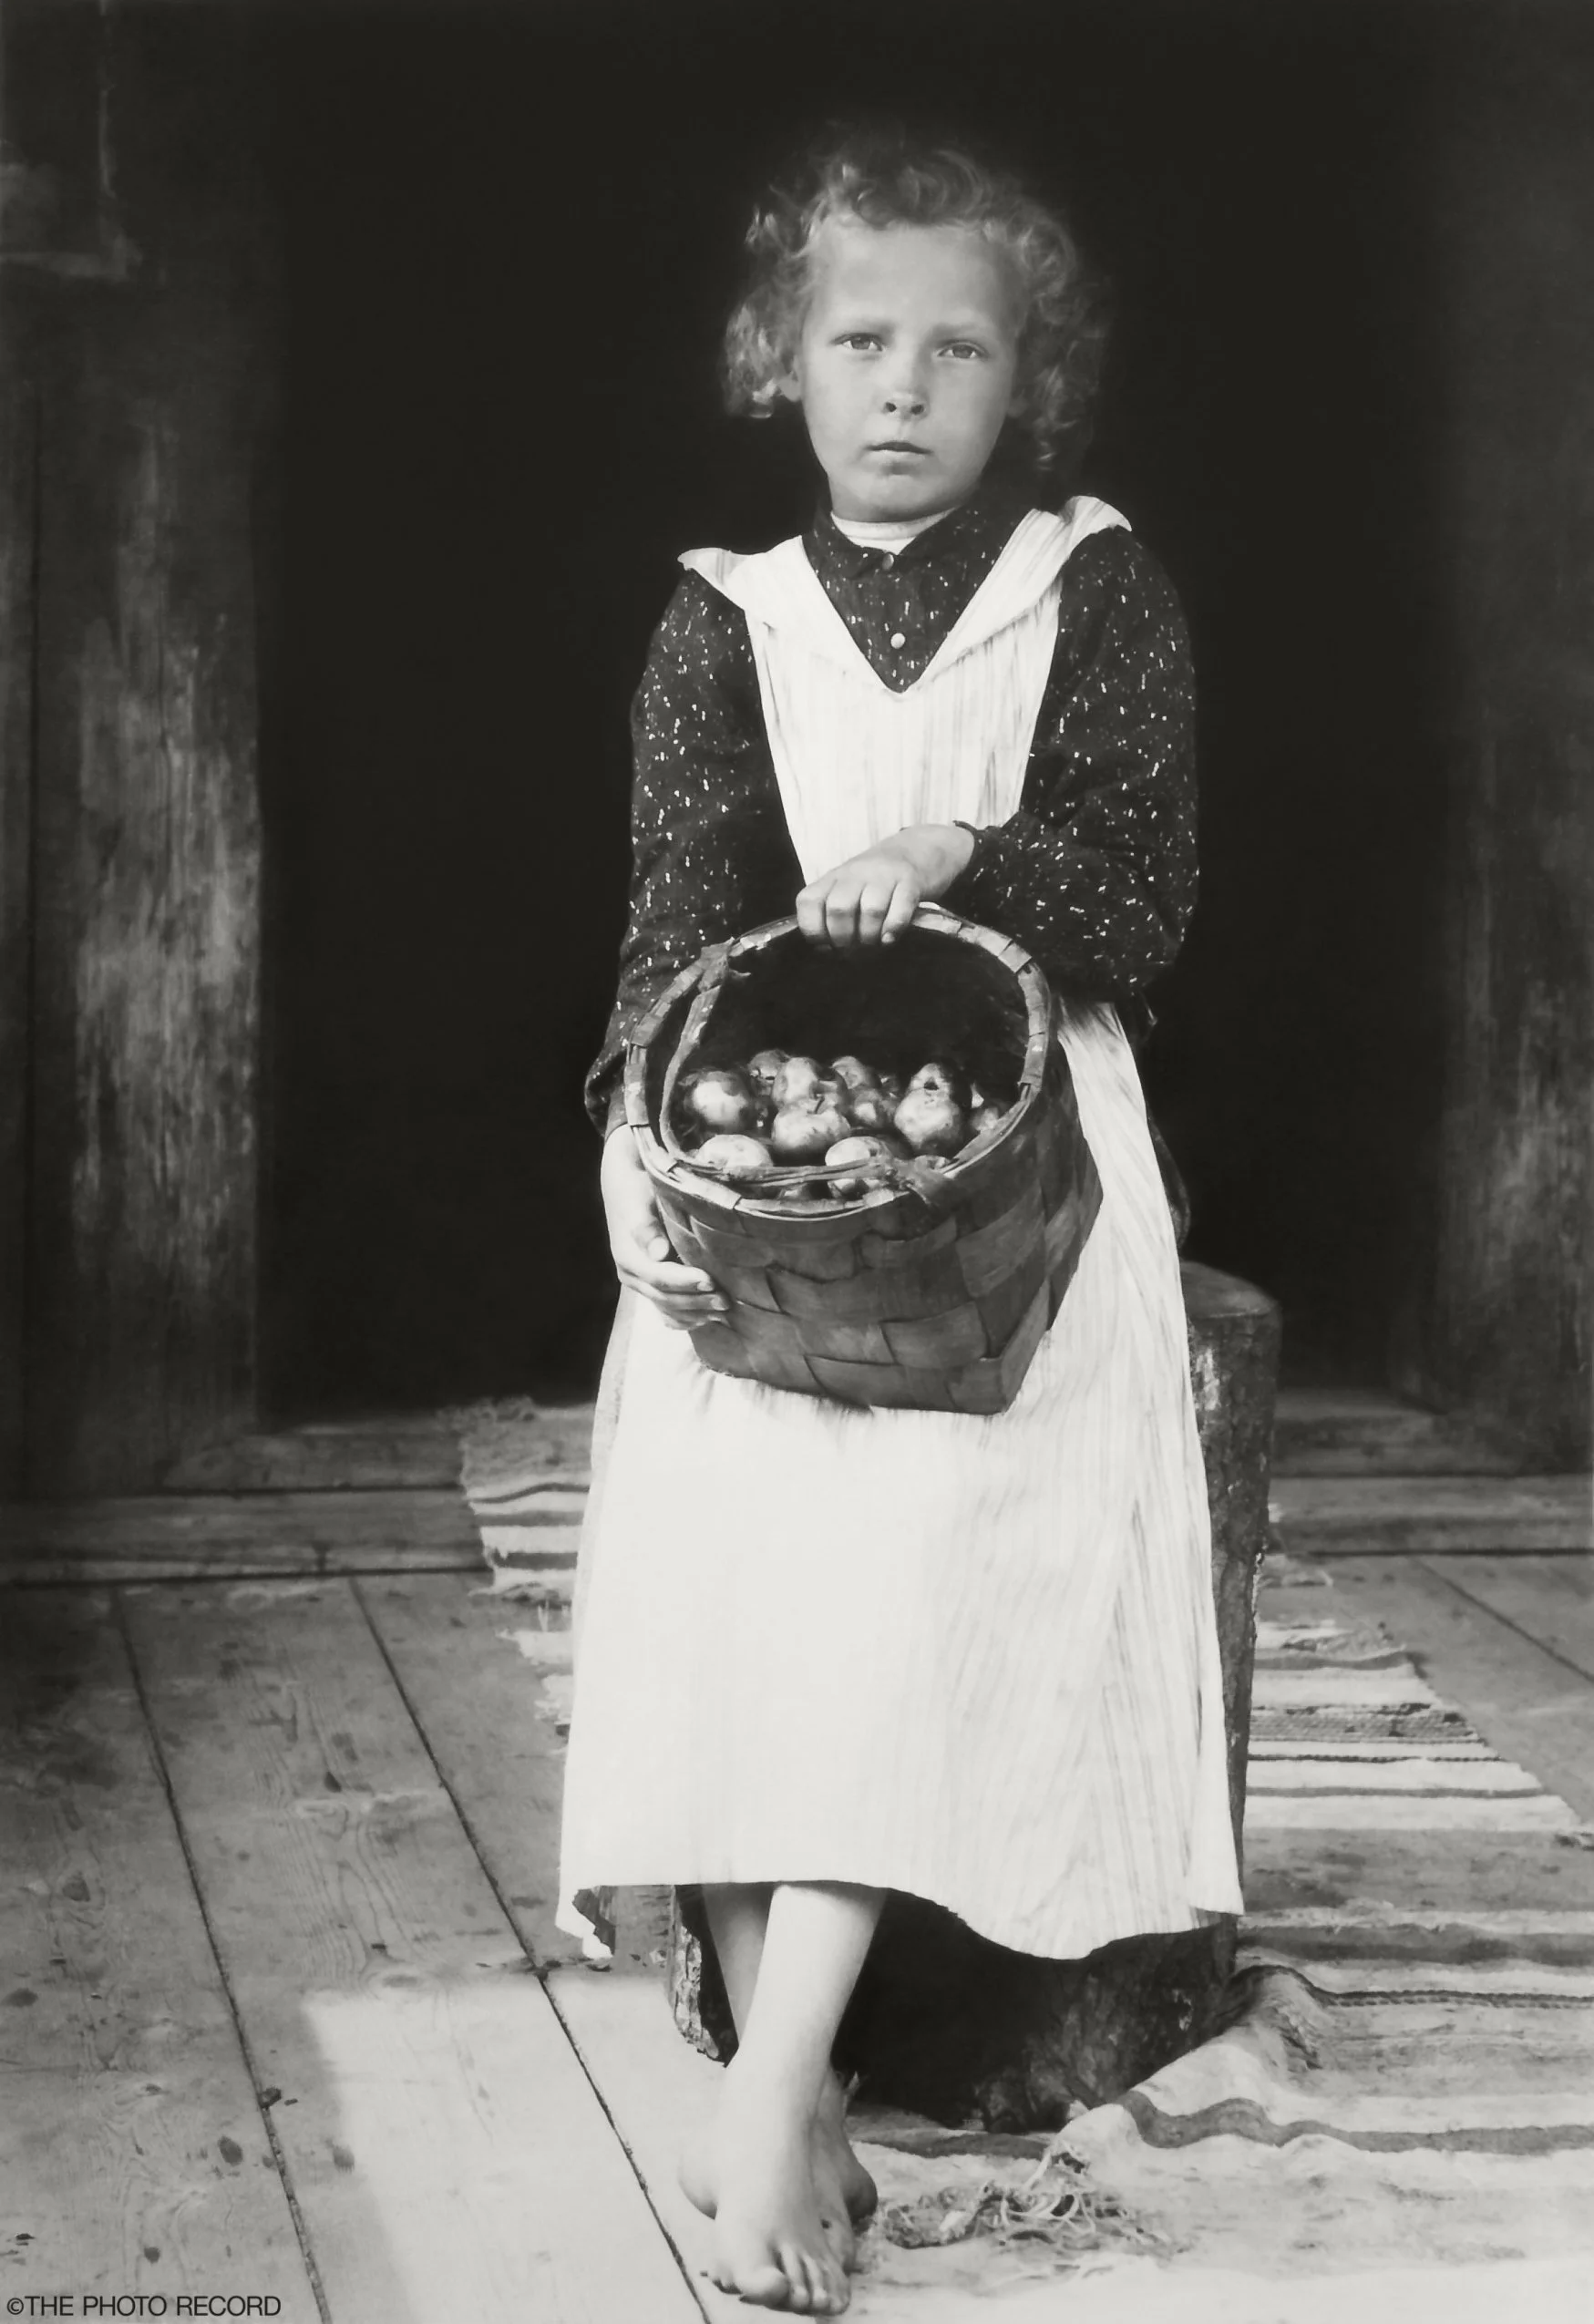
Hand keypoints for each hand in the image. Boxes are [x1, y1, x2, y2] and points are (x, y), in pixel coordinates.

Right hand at [601, 1124, 729, 1329]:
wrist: (626, 1187)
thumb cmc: (637, 1190)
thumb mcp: (638, 1202)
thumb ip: (646, 1227)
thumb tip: (659, 1253)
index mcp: (629, 1256)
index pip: (659, 1277)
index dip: (685, 1282)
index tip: (711, 1281)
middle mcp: (632, 1275)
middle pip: (665, 1298)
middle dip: (696, 1301)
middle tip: (726, 1300)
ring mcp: (641, 1283)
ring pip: (668, 1308)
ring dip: (695, 1312)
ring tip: (723, 1310)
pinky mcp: (651, 1286)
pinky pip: (666, 1311)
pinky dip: (686, 1318)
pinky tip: (707, 1317)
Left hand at [796, 823, 975, 949]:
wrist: (918, 849)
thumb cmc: (877, 882)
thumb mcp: (848, 890)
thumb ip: (833, 915)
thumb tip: (826, 951)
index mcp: (833, 878)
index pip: (809, 902)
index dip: (813, 930)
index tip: (826, 947)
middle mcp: (855, 873)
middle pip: (839, 908)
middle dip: (844, 939)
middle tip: (853, 952)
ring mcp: (884, 874)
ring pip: (871, 909)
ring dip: (870, 937)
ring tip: (874, 945)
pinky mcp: (911, 880)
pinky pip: (901, 908)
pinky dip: (893, 928)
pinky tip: (890, 938)